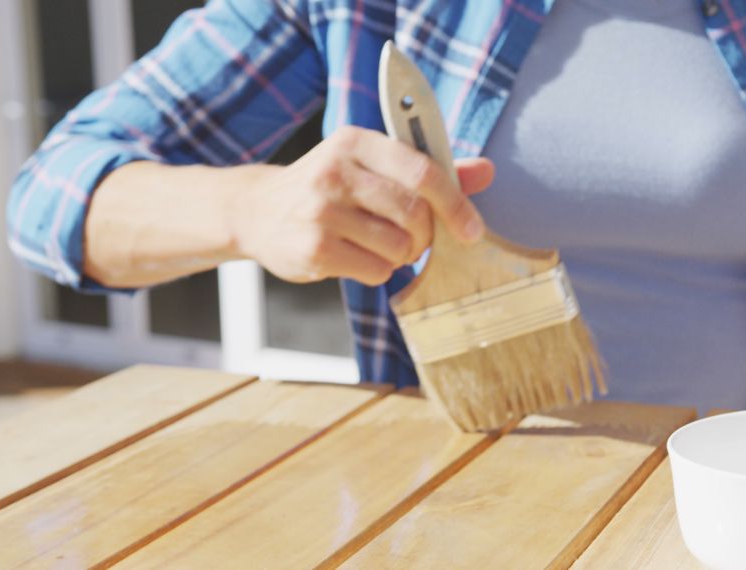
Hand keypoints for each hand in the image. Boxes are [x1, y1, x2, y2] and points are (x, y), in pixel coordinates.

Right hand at [232, 125, 494, 284]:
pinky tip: (355, 257)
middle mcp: (336, 171)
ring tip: (377, 246)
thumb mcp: (373, 166)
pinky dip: (377, 272)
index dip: (455, 204)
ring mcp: (321, 211)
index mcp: (357, 142)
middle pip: (415, 213)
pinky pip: (376, 271)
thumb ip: (431, 169)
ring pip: (399, 247)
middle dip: (425, 236)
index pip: (423, 171)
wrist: (257, 211)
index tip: (472, 230)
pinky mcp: (314, 248)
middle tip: (413, 240)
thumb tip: (487, 170)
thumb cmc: (329, 189)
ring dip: (400, 256)